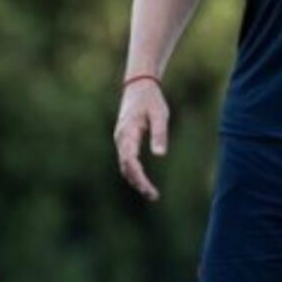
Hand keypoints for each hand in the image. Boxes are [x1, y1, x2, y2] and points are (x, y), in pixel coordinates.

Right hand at [113, 79, 168, 201]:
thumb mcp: (160, 114)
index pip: (130, 160)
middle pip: (126, 167)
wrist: (139, 86)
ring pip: (124, 166)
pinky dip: (134, 173)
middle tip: (153, 196)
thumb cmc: (151, 100)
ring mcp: (121, 140)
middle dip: (138, 183)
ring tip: (151, 193)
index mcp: (128, 132)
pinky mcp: (124, 140)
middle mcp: (121, 139)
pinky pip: (126, 161)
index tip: (148, 188)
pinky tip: (144, 181)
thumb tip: (160, 155)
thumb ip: (159, 134)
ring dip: (135, 180)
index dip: (138, 176)